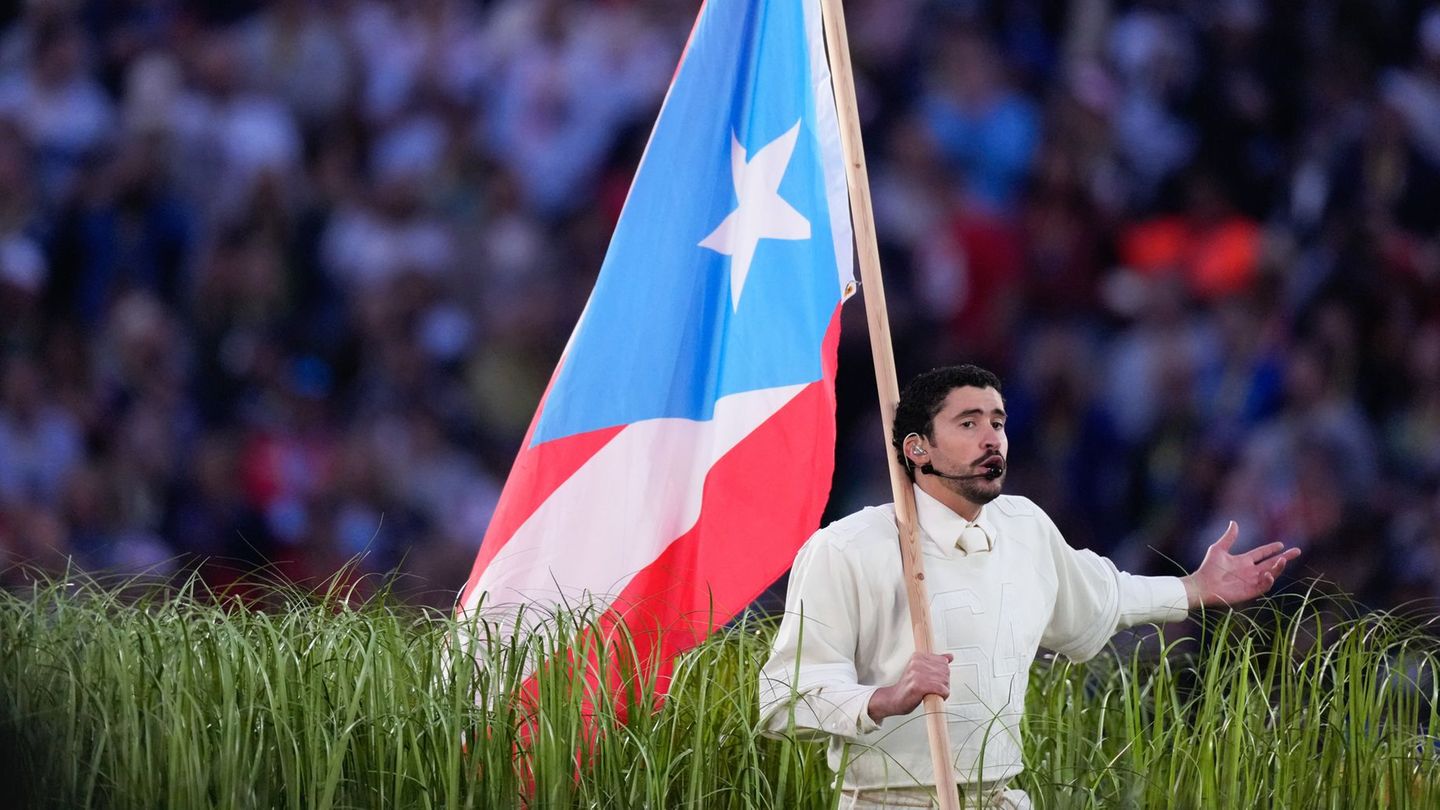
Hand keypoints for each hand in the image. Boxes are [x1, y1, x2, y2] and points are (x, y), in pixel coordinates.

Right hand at [867, 651, 952, 721]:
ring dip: (943, 690)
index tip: (934, 680)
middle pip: (945, 671)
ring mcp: (917, 674)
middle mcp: (917, 663)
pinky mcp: (918, 686)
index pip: (943, 662)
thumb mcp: (921, 670)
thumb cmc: (908, 687)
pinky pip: (940, 689)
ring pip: (944, 680)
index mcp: (918, 656)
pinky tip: (935, 696)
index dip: (943, 674)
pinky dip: (942, 695)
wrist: (893, 699)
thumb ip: (936, 662)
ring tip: (933, 693)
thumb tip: (950, 656)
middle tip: (935, 689)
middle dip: (944, 682)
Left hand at [1181, 521, 1300, 608]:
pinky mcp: (1249, 591)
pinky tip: (1269, 573)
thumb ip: (1229, 537)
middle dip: (1284, 557)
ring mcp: (1250, 581)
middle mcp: (1249, 571)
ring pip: (1270, 574)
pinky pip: (1263, 586)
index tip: (1281, 544)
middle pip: (1271, 563)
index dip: (1271, 549)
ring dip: (1278, 568)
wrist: (1202, 585)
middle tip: (1297, 550)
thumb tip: (1234, 522)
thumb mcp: (1218, 549)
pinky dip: (1268, 580)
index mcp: (1243, 561)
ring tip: (1283, 560)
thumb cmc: (1208, 568)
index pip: (1261, 554)